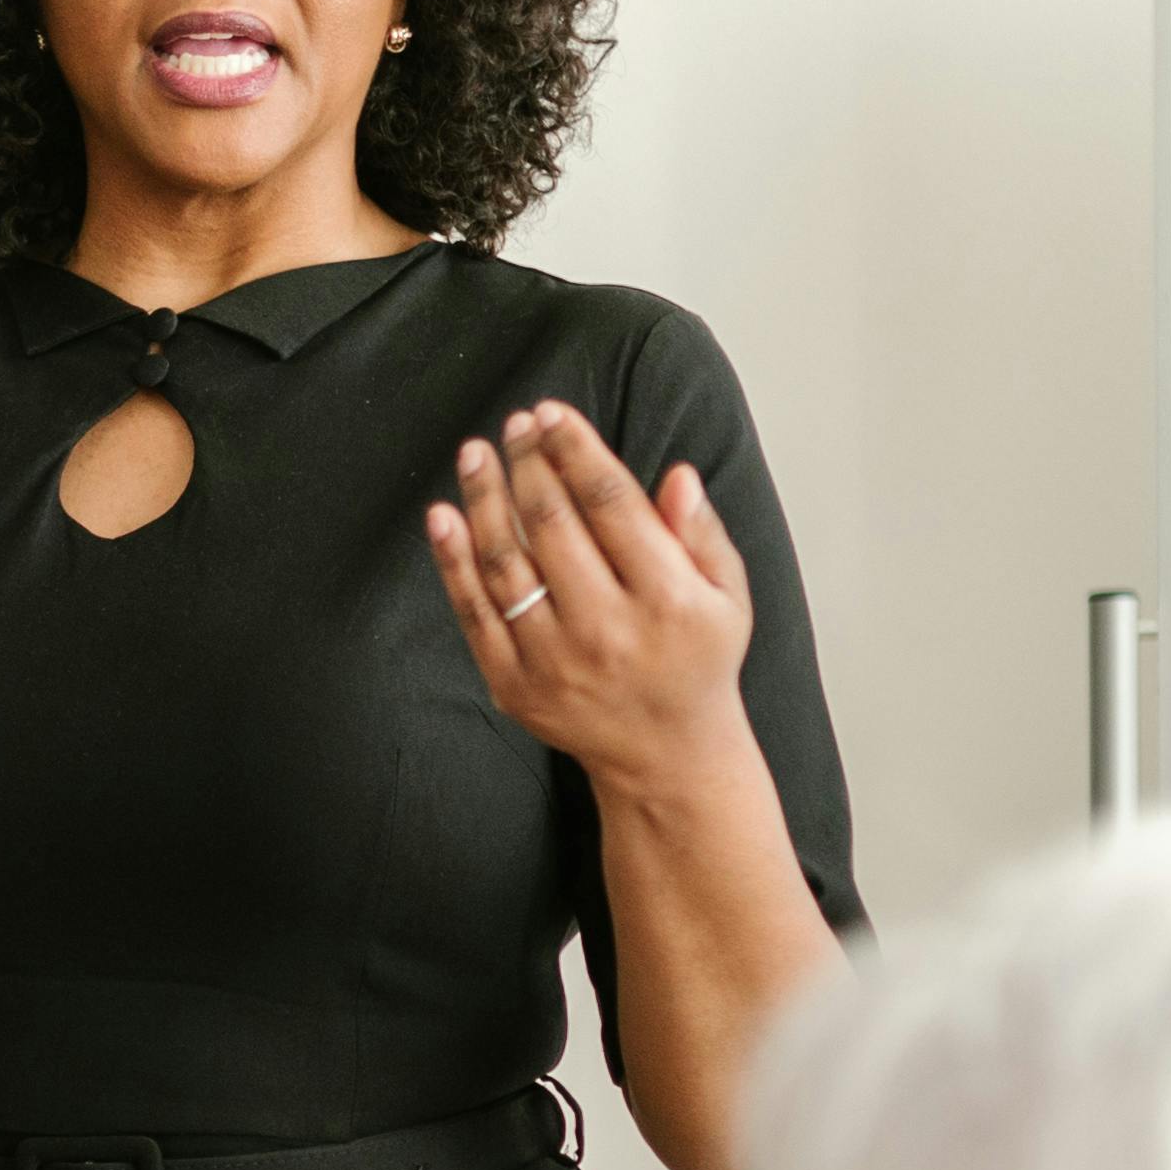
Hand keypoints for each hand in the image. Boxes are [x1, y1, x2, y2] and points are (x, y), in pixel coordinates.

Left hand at [426, 404, 760, 801]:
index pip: (611, 504)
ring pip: (505, 562)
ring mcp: (555, 660)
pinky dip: (453, 561)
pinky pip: (474, 612)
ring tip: (475, 454)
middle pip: (552, 523)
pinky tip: (443, 516)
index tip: (551, 413)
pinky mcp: (515, 684)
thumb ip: (702, 534)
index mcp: (667, 599)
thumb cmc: (697, 661)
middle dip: (528, 462)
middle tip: (515, 423)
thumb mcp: (728, 597)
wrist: (666, 756)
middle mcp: (608, 629)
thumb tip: (676, 474)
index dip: (575, 450)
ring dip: (484, 499)